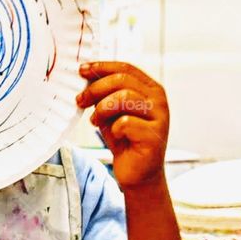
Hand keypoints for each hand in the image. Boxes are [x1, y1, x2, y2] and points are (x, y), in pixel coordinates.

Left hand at [77, 61, 168, 189]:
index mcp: (150, 88)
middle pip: (122, 80)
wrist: (137, 172)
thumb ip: (105, 93)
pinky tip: (115, 136)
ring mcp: (160, 117)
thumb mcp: (111, 111)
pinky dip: (114, 129)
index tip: (82, 70)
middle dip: (96, 89)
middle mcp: (158, 99)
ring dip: (102, 109)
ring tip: (95, 121)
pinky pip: (125, 123)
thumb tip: (86, 74)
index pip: (126, 68)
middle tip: (80, 100)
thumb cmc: (124, 139)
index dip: (102, 67)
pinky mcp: (154, 136)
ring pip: (124, 98)